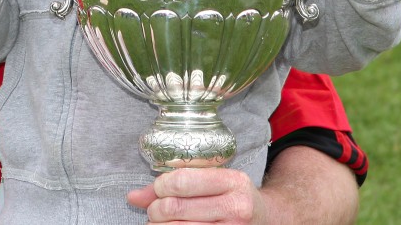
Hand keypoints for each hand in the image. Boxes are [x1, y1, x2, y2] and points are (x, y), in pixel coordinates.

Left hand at [127, 168, 265, 223]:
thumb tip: (132, 197)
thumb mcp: (213, 181)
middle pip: (174, 208)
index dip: (160, 186)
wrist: (268, 220)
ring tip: (161, 222)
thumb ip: (174, 184)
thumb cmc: (233, 197)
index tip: (160, 189)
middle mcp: (236, 208)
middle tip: (155, 210)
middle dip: (155, 209)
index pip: (181, 181)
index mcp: (233, 182)